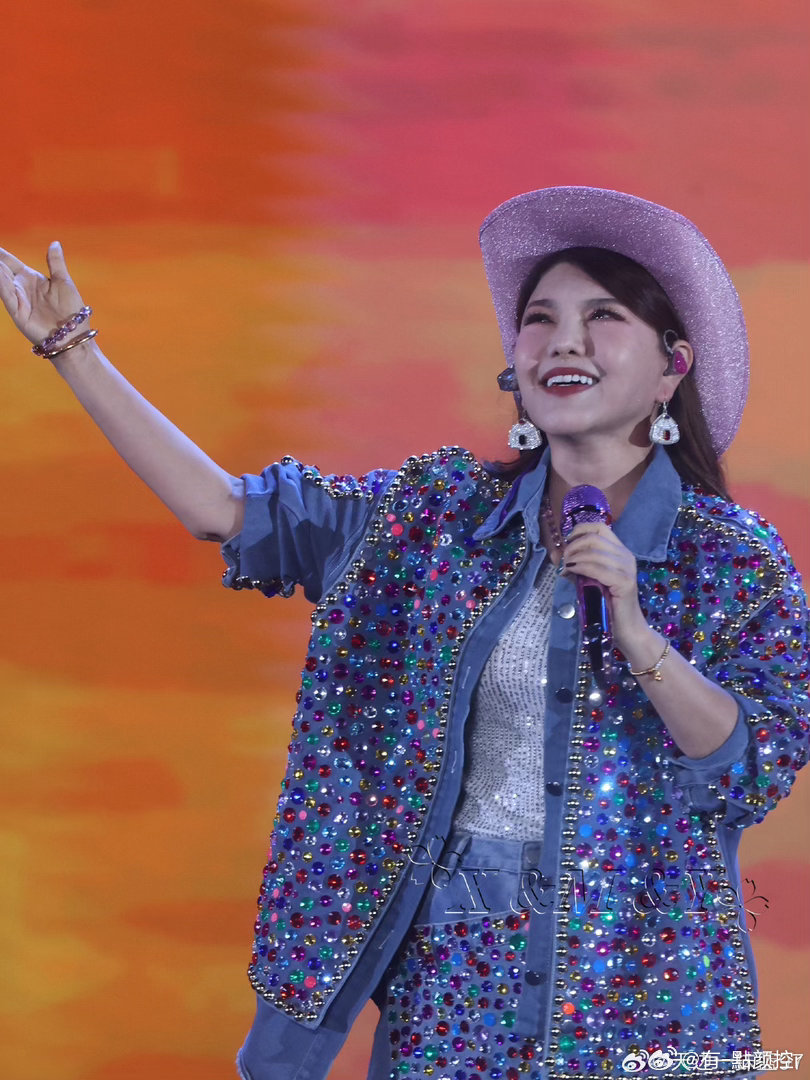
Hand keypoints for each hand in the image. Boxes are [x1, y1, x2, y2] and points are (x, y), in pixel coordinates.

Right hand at [0, 241, 85, 347]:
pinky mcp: (18, 313)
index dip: (0, 254)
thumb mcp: (63, 281)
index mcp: (30, 278)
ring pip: (1, 281)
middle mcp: (21, 288)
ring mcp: (18, 300)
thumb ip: (55, 262)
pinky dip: (1, 284)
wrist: (74, 334)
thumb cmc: (71, 311)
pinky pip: (7, 296)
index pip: (9, 262)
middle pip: (0, 270)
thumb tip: (54, 243)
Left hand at [561, 522, 650, 653]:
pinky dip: (581, 567)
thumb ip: (576, 566)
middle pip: (595, 538)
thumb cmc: (608, 605)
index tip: (567, 542)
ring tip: (565, 568)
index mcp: (620, 552)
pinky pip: (598, 568)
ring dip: (574, 557)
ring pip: (594, 552)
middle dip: (573, 546)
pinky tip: (572, 572)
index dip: (580, 530)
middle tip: (563, 560)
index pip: (600, 527)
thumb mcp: (588, 580)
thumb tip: (555, 555)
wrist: (627, 628)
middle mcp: (626, 556)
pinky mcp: (624, 582)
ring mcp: (627, 568)